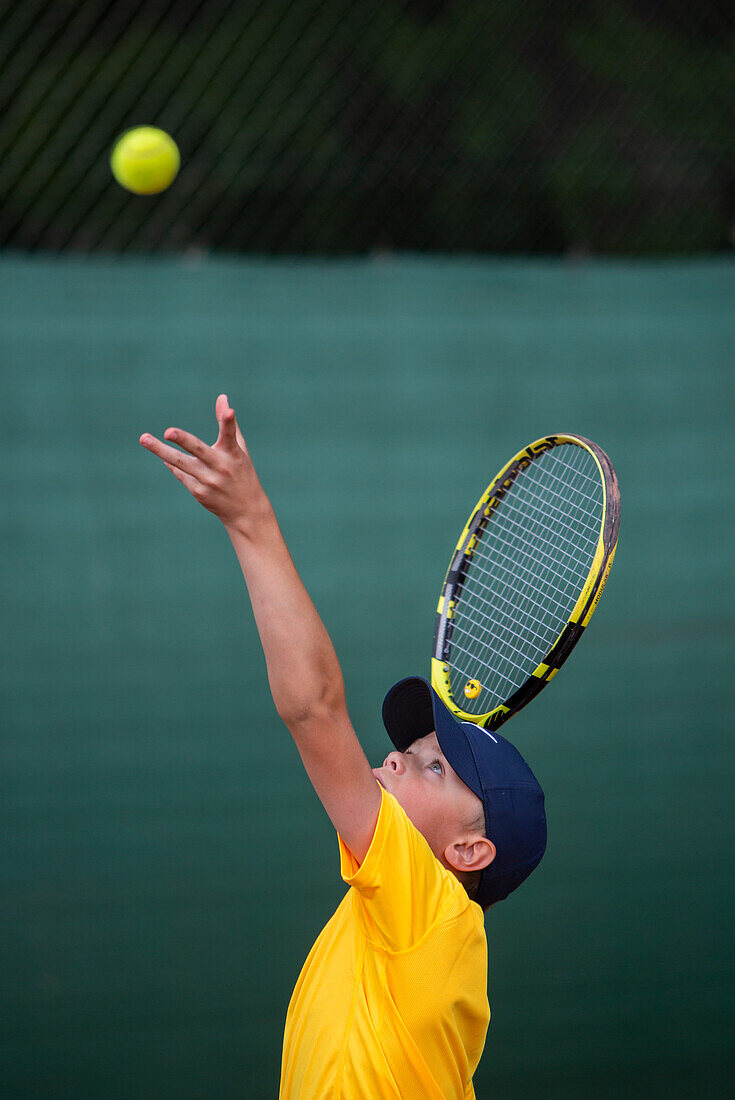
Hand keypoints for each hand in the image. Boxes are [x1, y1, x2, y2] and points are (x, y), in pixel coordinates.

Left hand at [140, 394, 268, 529]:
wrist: (245, 510)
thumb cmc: (242, 473)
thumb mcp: (239, 450)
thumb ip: (229, 424)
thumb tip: (222, 397)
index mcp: (232, 454)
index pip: (230, 435)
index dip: (229, 421)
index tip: (229, 411)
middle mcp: (220, 467)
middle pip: (198, 450)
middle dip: (184, 440)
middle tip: (168, 431)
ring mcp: (207, 481)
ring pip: (180, 463)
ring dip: (160, 451)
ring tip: (143, 438)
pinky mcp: (198, 491)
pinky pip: (180, 472)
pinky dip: (172, 464)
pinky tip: (163, 457)